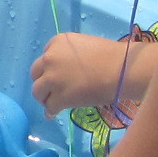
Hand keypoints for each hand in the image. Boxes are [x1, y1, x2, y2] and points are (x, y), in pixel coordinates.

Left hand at [30, 31, 157, 114]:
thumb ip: (70, 54)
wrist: (122, 70)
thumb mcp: (84, 45)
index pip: (46, 55)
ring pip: (37, 91)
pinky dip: (50, 112)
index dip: (51, 66)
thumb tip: (68, 70)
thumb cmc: (112, 57)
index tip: (57, 73)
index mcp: (58, 42)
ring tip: (51, 102)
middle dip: (43, 81)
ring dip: (44, 97)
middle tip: (51, 89)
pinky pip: (49, 107)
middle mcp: (50, 58)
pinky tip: (53, 114)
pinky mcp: (59, 97)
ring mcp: (53, 79)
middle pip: (36, 72)